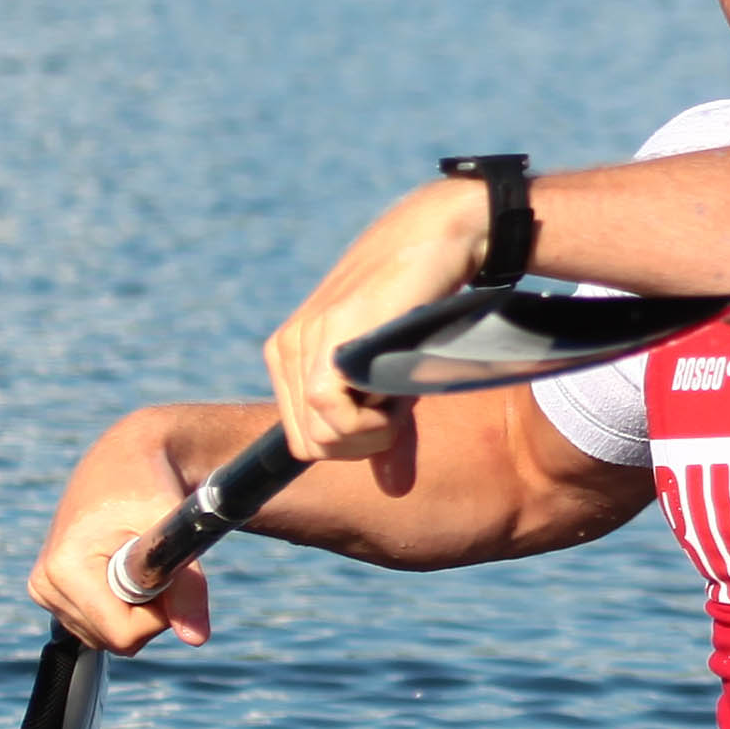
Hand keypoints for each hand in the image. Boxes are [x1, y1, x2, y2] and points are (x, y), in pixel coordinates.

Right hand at [28, 411, 218, 653]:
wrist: (121, 461)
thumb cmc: (147, 486)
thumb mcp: (172, 529)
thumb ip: (188, 586)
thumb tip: (197, 639)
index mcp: (64, 569)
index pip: (122, 634)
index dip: (158, 614)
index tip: (168, 576)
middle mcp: (44, 584)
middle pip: (113, 640)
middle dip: (146, 612)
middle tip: (153, 563)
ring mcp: (43, 590)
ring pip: (105, 637)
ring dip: (133, 609)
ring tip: (134, 560)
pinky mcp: (47, 592)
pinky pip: (95, 625)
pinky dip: (117, 606)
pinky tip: (117, 569)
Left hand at [255, 171, 495, 472]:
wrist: (441, 238)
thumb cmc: (421, 308)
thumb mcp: (398, 381)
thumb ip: (385, 435)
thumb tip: (395, 490)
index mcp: (291, 358)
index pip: (306, 444)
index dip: (357, 444)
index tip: (391, 410)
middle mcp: (288, 348)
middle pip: (314, 447)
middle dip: (366, 441)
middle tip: (399, 398)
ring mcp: (305, 339)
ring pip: (324, 436)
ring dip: (376, 427)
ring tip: (400, 380)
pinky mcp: (328, 333)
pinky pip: (333, 410)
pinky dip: (375, 414)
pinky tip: (397, 378)